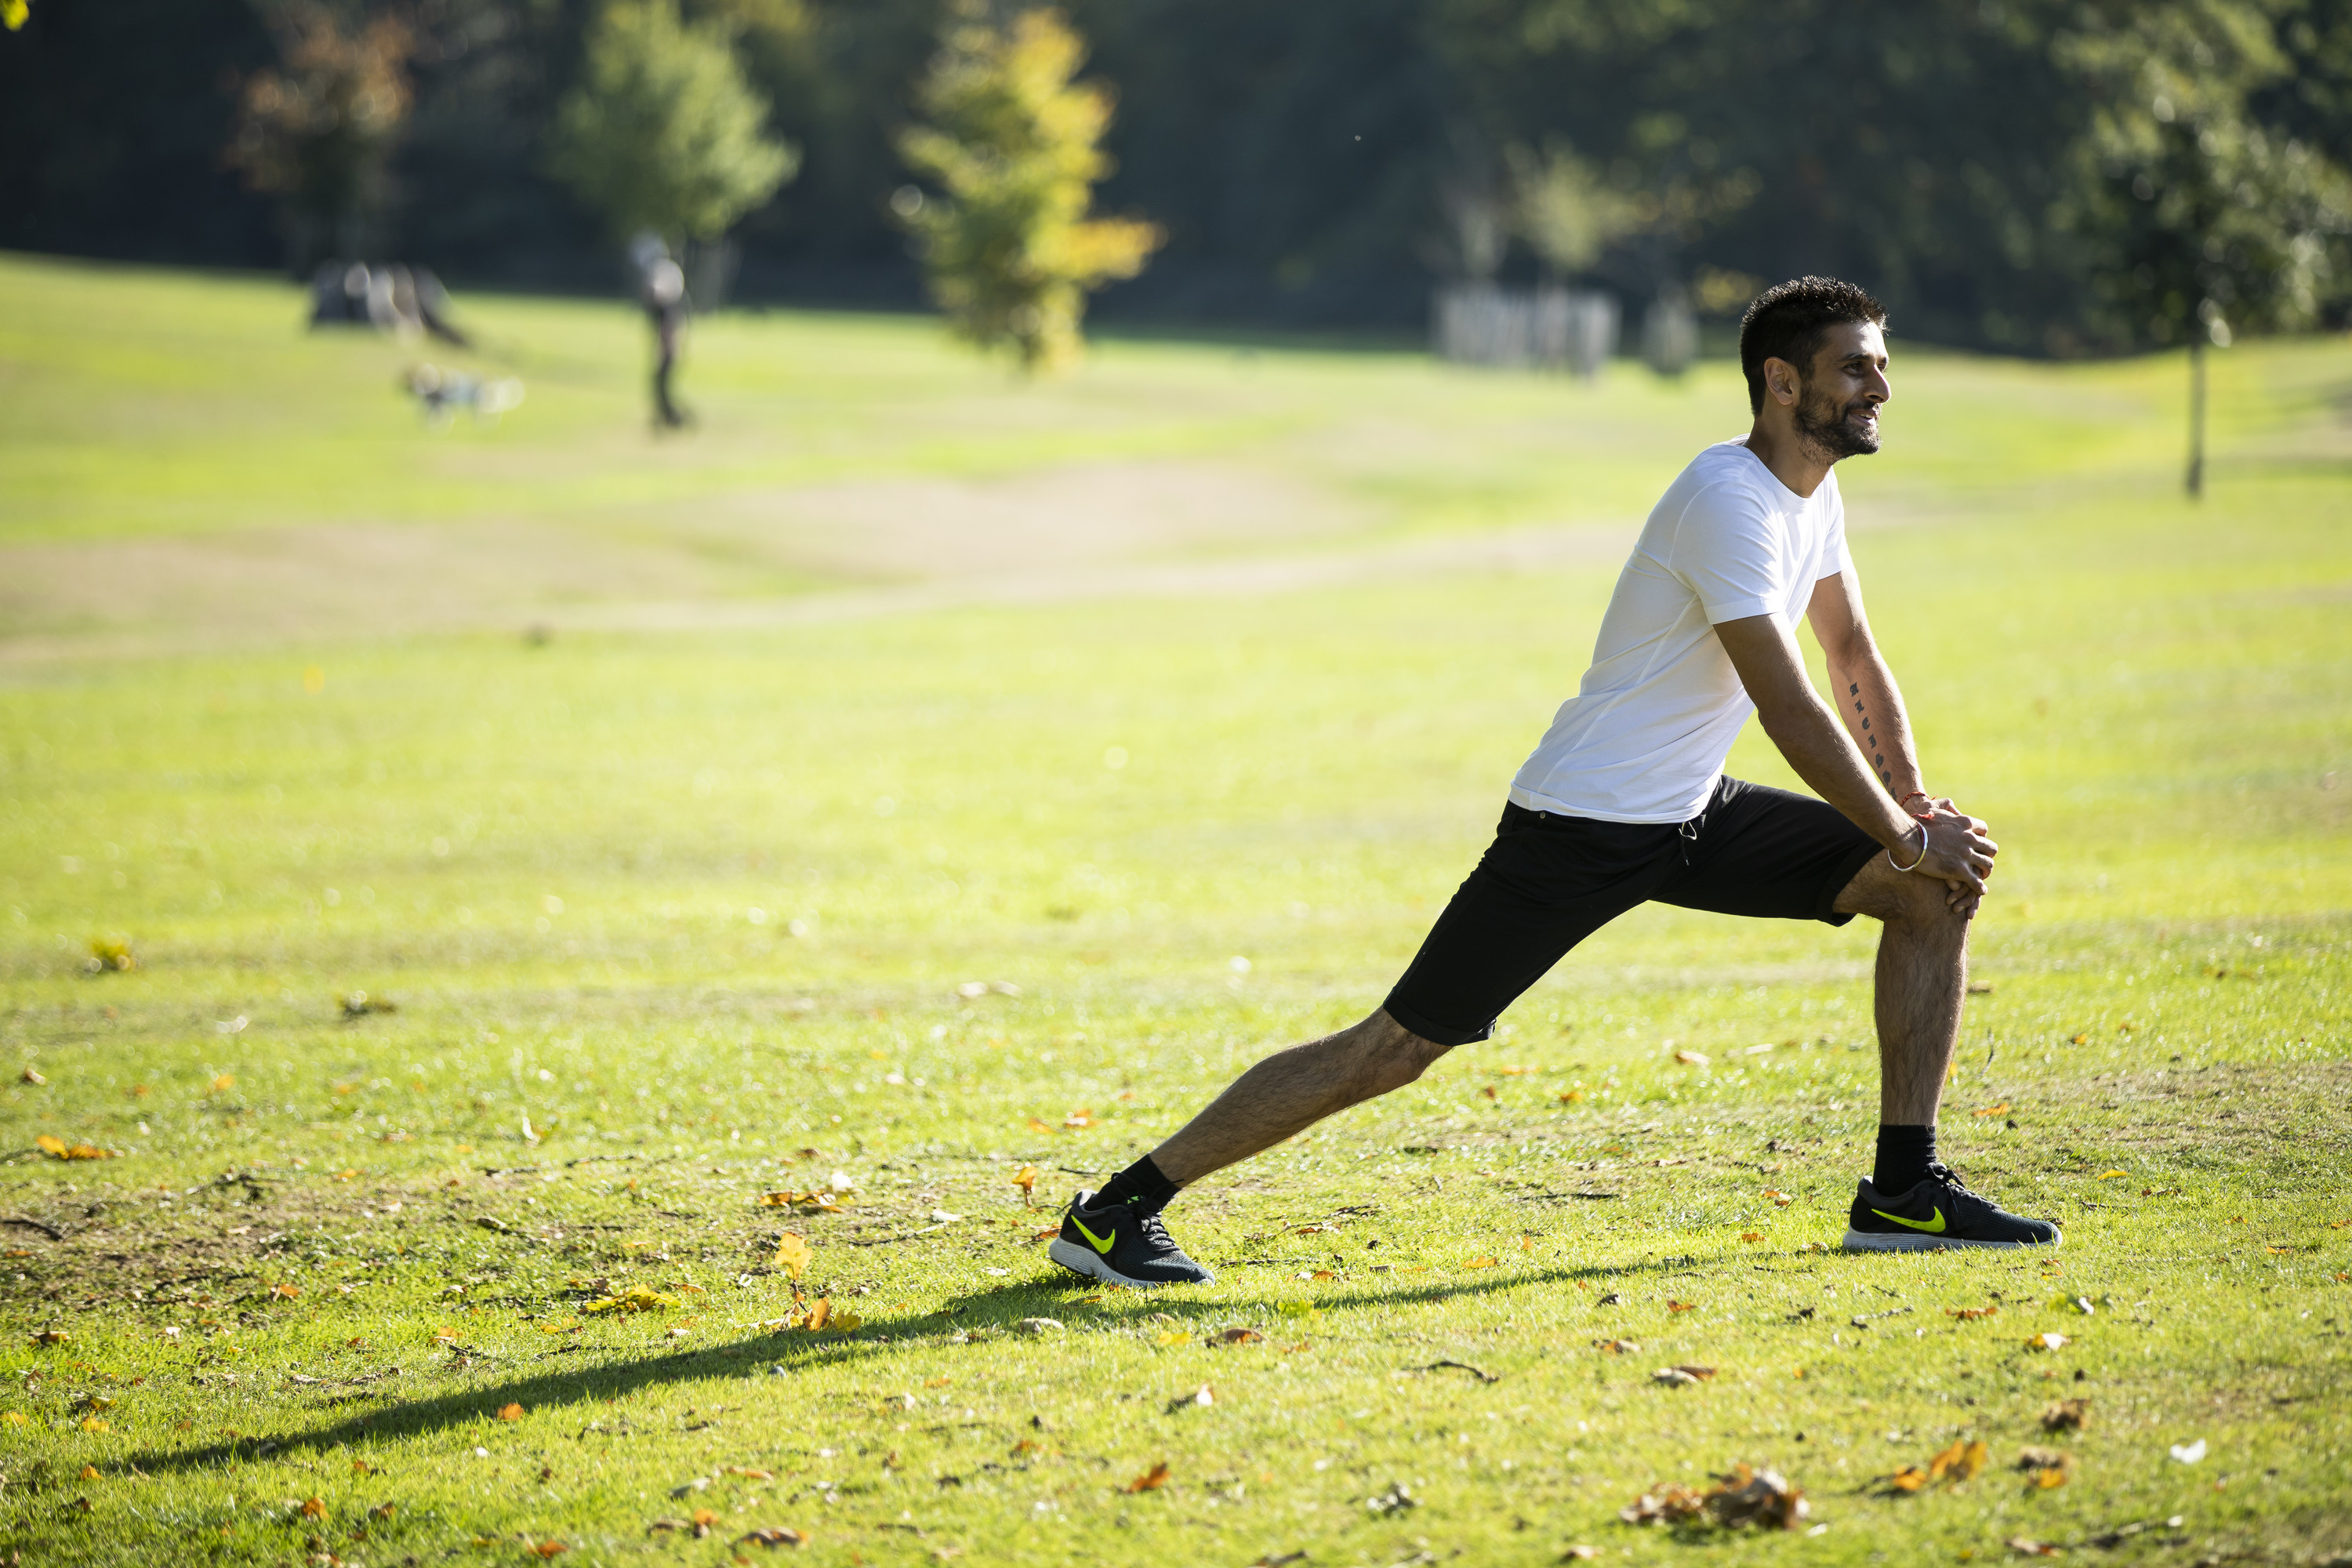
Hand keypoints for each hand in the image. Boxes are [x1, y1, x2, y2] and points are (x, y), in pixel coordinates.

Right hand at [1903, 798, 1995, 914]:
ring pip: (1987, 865)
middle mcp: (1970, 839)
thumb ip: (1944, 804)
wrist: (1909, 840)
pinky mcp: (1959, 870)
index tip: (1976, 843)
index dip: (1981, 837)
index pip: (1983, 830)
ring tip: (1982, 876)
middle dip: (1987, 855)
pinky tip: (1980, 890)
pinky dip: (1980, 887)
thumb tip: (1949, 802)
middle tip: (1982, 861)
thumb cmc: (1916, 823)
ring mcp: (1966, 855)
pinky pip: (1977, 881)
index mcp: (1965, 823)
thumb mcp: (1932, 807)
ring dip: (1986, 871)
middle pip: (1990, 848)